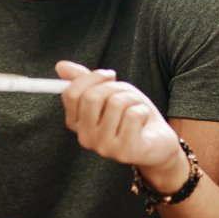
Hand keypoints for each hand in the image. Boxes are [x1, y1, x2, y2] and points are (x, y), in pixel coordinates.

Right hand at [56, 60, 184, 184]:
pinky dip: (143, 111)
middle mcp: (85, 138)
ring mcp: (104, 147)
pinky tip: (144, 122)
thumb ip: (84, 80)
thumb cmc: (130, 114)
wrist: (158, 141)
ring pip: (116, 103)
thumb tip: (60, 66)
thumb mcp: (108, 92)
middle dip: (114, 87)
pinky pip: (133, 115)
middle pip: (92, 97)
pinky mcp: (124, 151)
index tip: (109, 76)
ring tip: (136, 109)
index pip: (71, 93)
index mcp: (76, 123)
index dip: (92, 77)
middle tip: (125, 94)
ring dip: (132, 99)